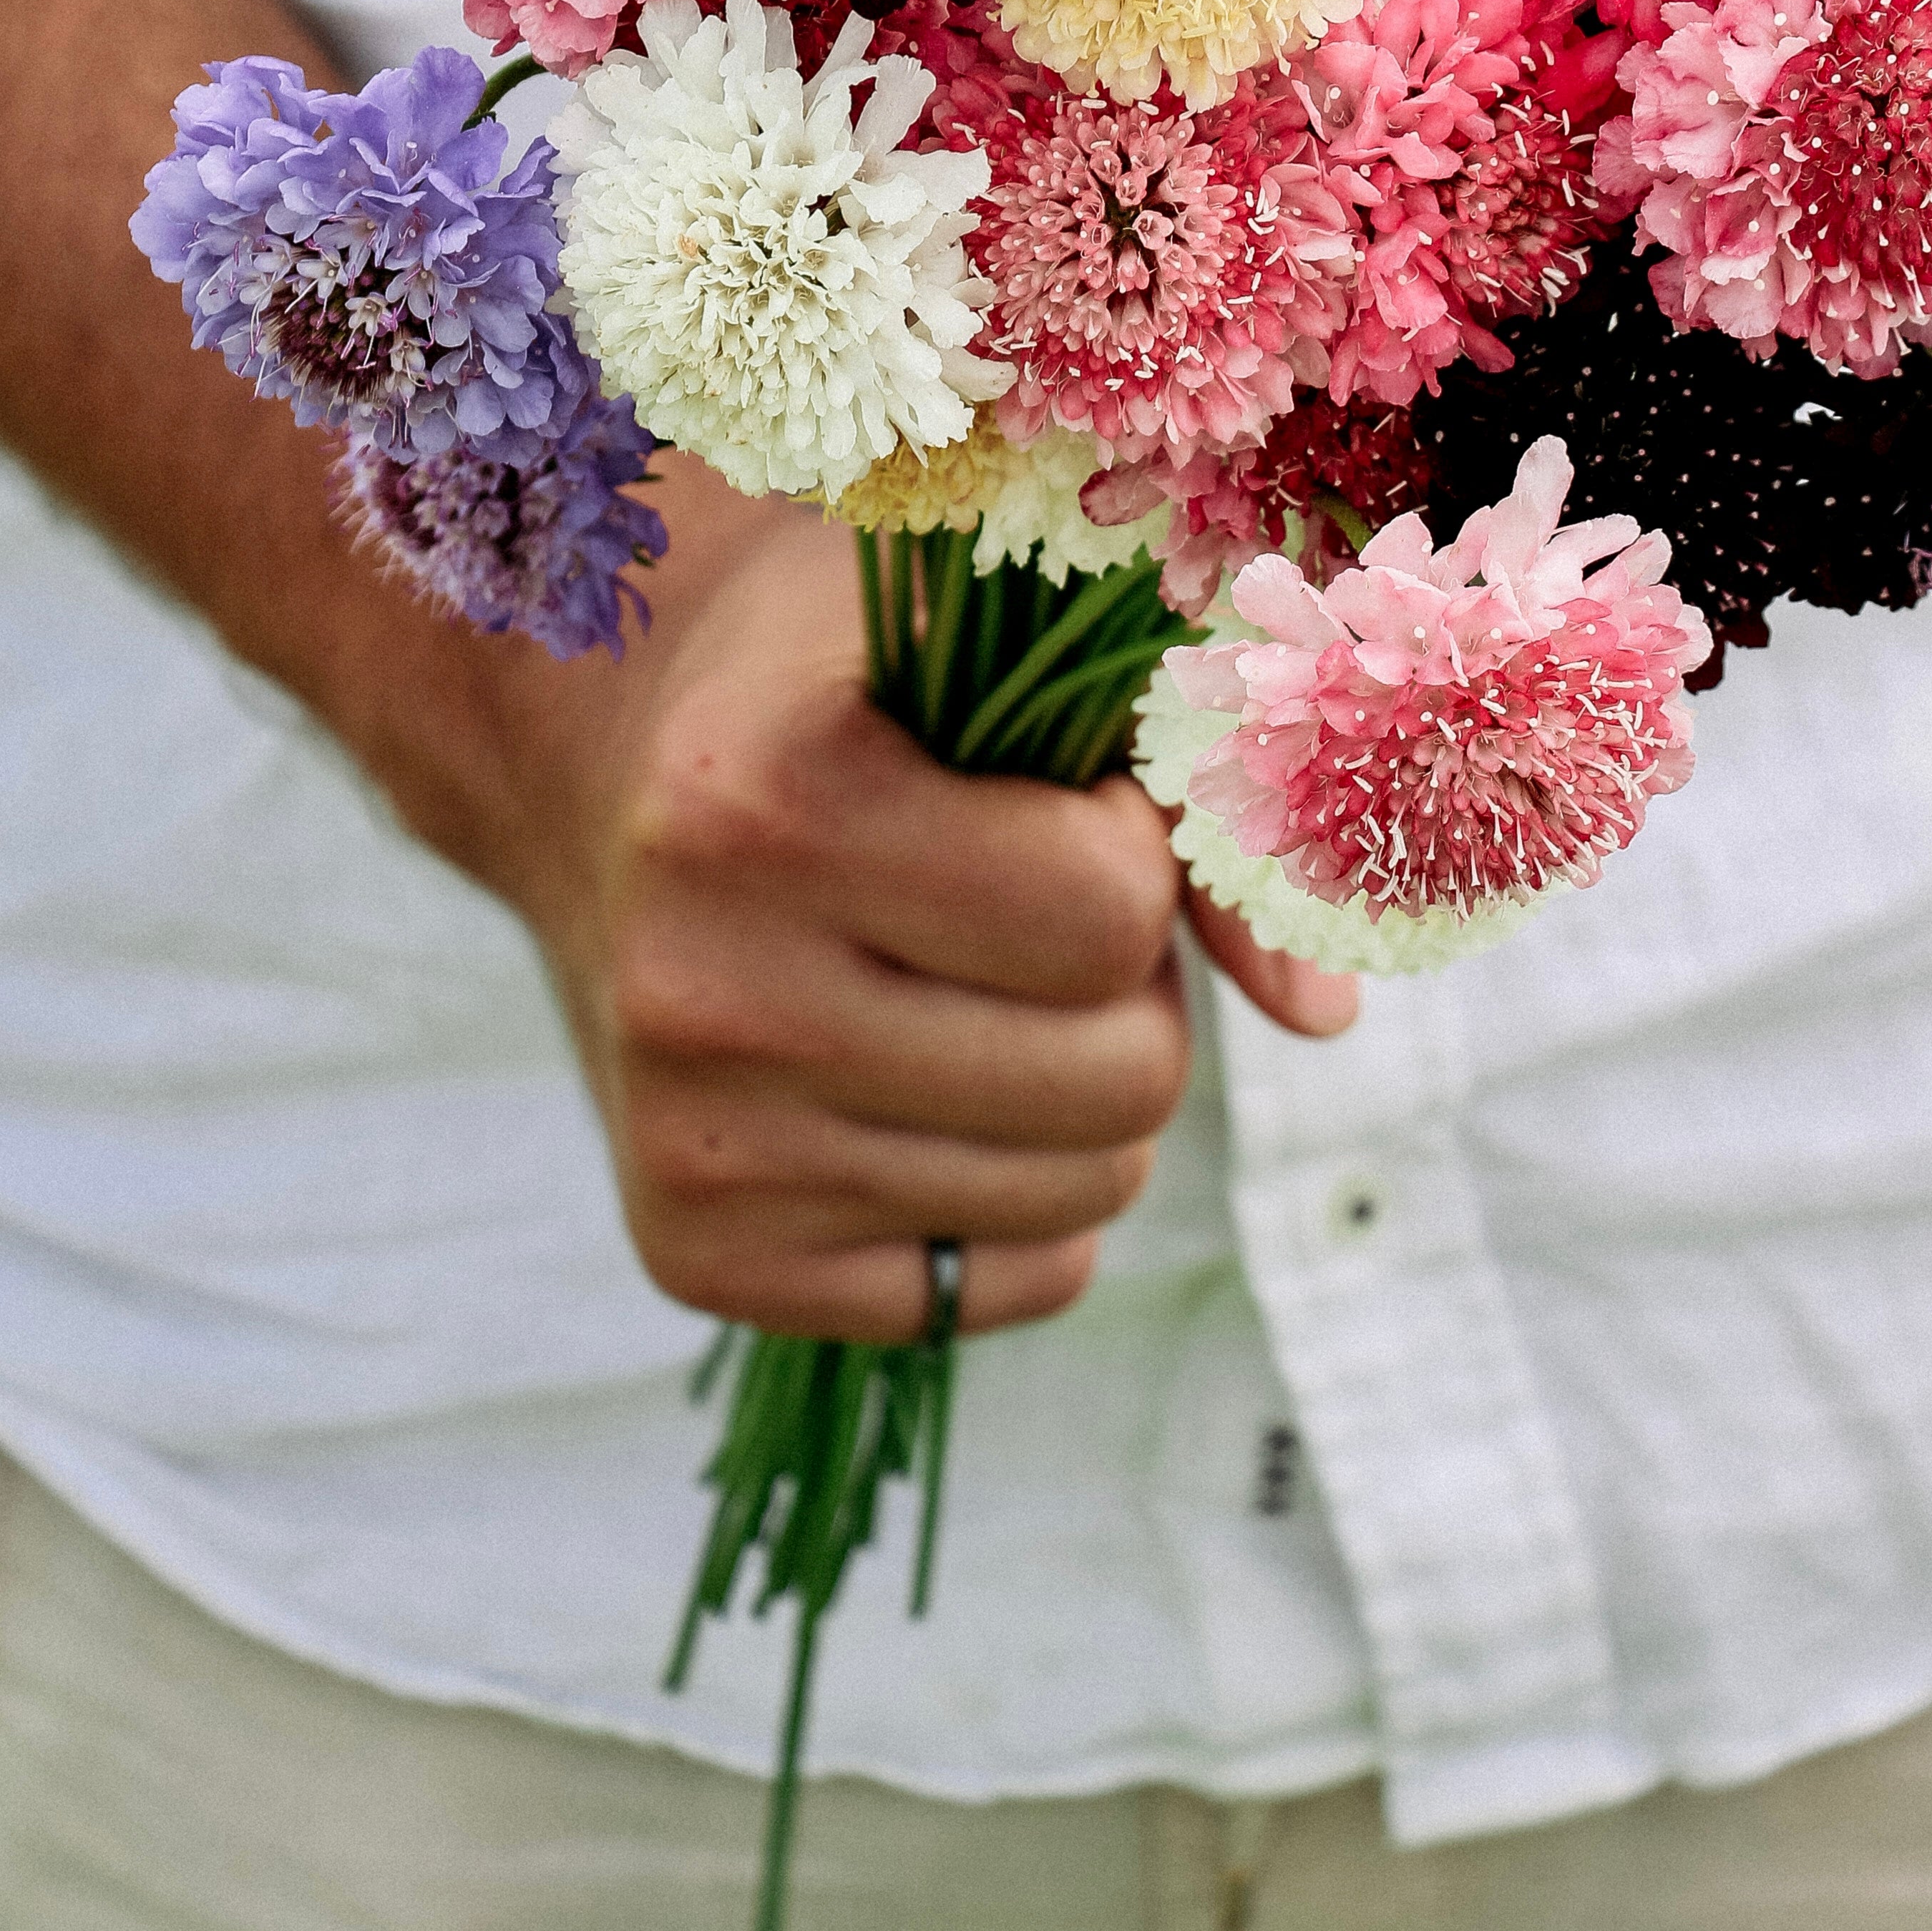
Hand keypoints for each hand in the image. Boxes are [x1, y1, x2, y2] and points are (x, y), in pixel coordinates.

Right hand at [507, 502, 1354, 1345]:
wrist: (604, 769)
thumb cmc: (851, 684)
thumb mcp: (1005, 646)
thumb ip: (1193, 785)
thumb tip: (1327, 1017)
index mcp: (758, 802)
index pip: (1106, 909)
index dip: (1136, 843)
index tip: (1067, 798)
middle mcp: (702, 990)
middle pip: (1118, 1076)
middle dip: (1132, 984)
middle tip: (1043, 908)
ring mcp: (693, 1146)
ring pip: (1084, 1195)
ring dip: (1094, 1088)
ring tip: (991, 983)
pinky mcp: (700, 1259)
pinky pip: (1008, 1284)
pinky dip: (1030, 1194)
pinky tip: (937, 1078)